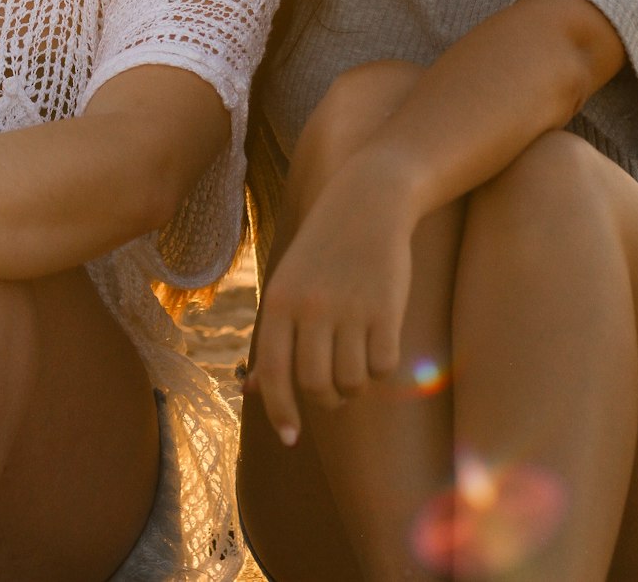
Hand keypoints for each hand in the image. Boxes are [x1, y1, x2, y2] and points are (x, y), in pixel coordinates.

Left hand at [245, 161, 416, 445]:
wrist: (368, 201)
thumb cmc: (323, 250)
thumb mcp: (288, 285)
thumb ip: (274, 337)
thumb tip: (252, 391)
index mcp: (279, 302)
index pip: (275, 374)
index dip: (281, 411)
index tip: (290, 437)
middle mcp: (311, 308)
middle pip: (316, 385)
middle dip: (326, 399)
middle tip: (334, 391)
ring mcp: (349, 309)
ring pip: (351, 382)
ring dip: (355, 385)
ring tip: (357, 362)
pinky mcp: (385, 309)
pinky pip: (382, 366)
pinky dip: (381, 368)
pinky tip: (379, 346)